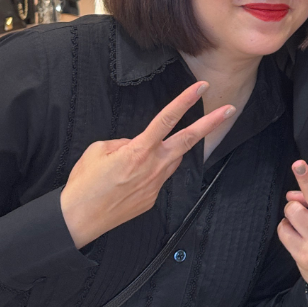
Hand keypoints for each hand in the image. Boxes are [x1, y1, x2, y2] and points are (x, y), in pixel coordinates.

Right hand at [59, 82, 235, 248]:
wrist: (78, 219)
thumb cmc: (84, 183)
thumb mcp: (97, 151)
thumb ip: (122, 143)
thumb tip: (134, 144)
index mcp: (138, 150)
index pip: (166, 119)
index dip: (185, 101)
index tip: (201, 87)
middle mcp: (153, 166)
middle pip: (188, 140)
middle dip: (211, 124)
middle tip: (229, 110)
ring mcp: (155, 185)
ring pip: (172, 160)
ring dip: (167, 151)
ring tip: (139, 157)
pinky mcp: (152, 199)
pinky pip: (157, 178)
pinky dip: (149, 171)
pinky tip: (129, 178)